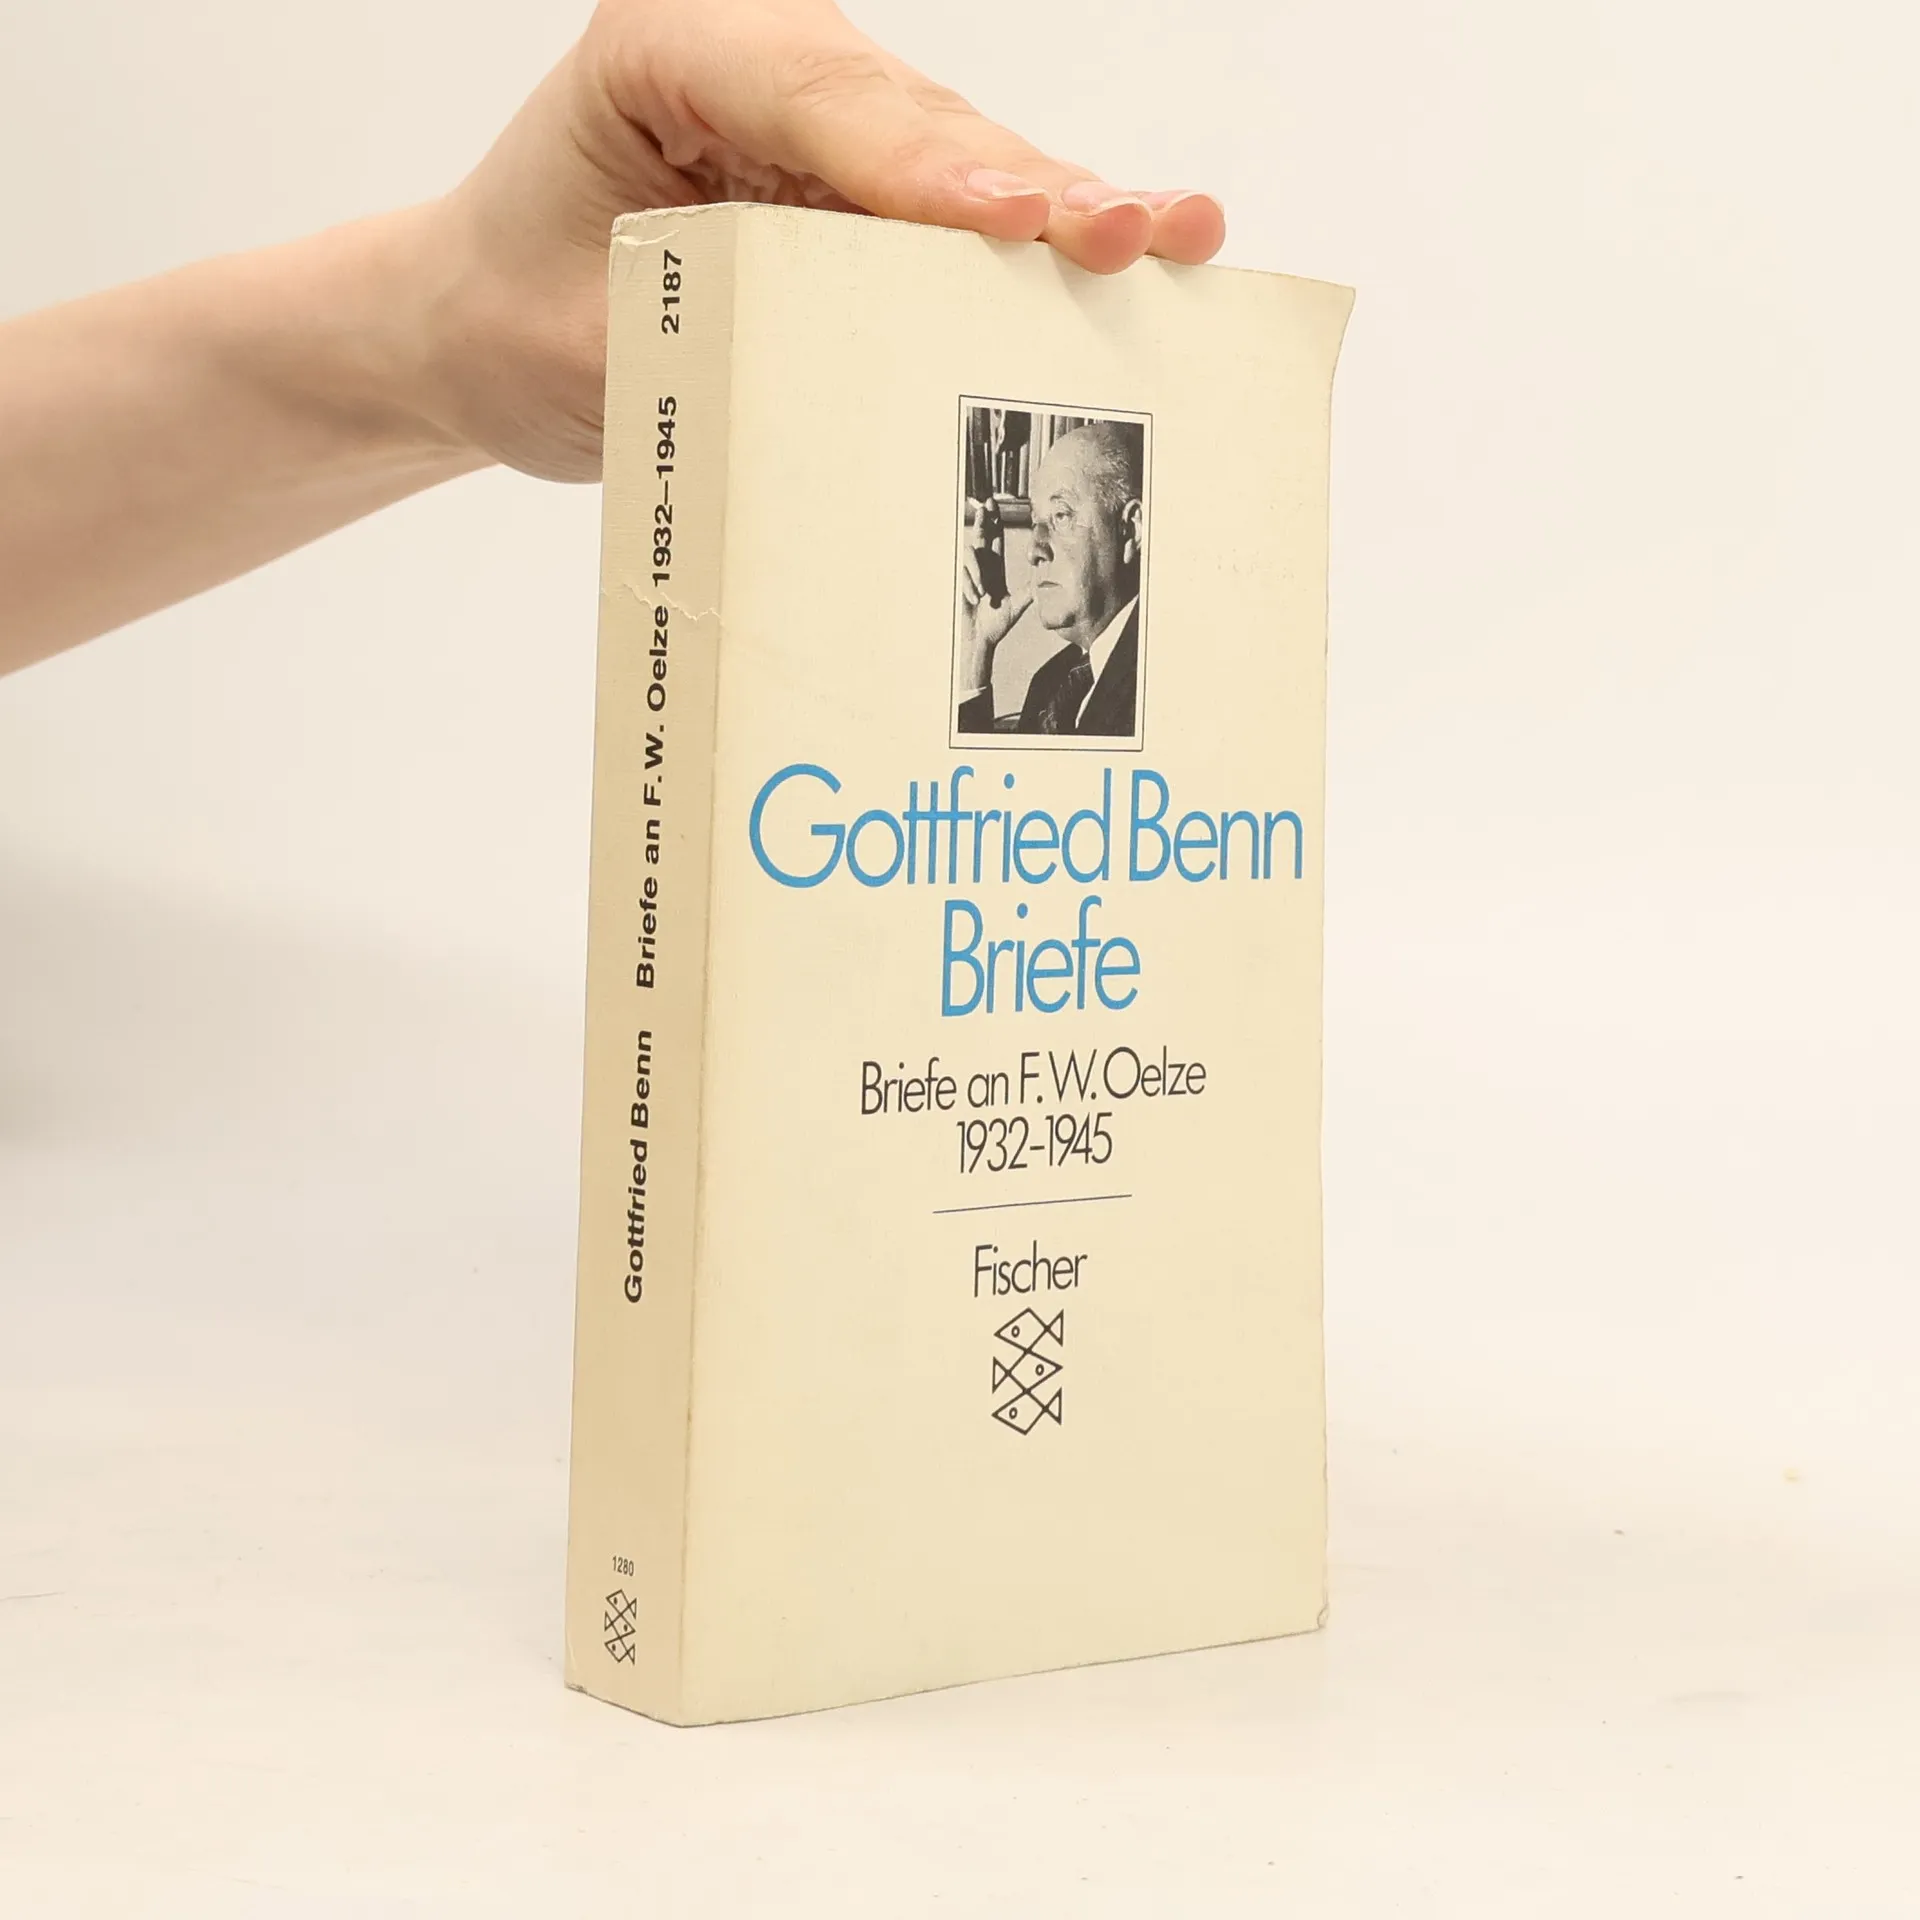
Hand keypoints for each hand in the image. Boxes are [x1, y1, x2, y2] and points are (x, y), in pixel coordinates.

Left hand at [411, 0, 1227, 479]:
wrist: (480, 324)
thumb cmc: (513, 315)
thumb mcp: (581, 345)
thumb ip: (712, 351)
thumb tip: (854, 406)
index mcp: (668, 50)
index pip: (810, 98)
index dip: (920, 165)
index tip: (1008, 221)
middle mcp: (757, 58)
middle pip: (914, 121)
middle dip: (1025, 187)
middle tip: (1126, 232)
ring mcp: (820, 117)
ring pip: (959, 159)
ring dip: (1060, 213)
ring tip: (1168, 237)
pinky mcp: (858, 186)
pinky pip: (955, 211)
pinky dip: (1035, 249)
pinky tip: (1132, 254)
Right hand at [956, 498, 1032, 694]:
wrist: (979, 640)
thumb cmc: (996, 625)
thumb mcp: (1016, 606)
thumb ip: (1028, 592)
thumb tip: (1044, 580)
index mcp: (995, 569)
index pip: (995, 540)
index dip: (994, 522)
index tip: (994, 505)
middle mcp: (982, 568)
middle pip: (981, 536)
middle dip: (983, 519)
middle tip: (986, 503)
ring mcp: (969, 574)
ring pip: (971, 555)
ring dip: (977, 572)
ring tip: (982, 593)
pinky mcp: (959, 581)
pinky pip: (964, 573)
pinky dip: (970, 585)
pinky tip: (974, 599)